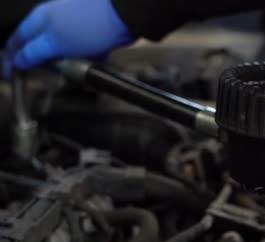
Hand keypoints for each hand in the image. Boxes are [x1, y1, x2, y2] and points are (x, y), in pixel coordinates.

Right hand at [2, 0, 133, 77]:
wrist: (123, 17)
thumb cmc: (89, 25)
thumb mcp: (55, 44)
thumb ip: (35, 53)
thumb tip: (19, 60)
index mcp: (40, 19)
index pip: (18, 41)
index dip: (13, 58)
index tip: (12, 73)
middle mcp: (54, 20)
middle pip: (42, 47)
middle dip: (47, 63)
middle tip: (54, 72)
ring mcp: (74, 26)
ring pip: (65, 51)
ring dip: (70, 62)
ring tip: (78, 67)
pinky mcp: (92, 33)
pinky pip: (84, 51)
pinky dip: (87, 59)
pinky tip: (94, 63)